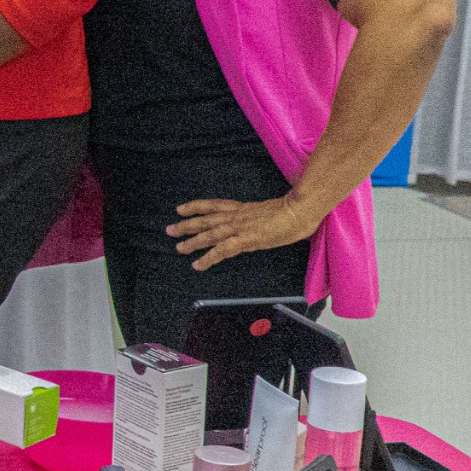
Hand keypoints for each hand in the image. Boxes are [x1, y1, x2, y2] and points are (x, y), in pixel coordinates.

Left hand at [169, 194, 325, 271]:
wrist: (301, 210)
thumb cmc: (293, 211)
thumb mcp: (270, 214)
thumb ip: (258, 221)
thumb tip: (254, 230)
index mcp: (242, 209)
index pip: (214, 205)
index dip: (196, 207)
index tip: (181, 209)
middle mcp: (237, 216)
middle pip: (206, 219)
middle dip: (186, 224)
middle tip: (169, 230)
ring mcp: (240, 227)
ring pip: (209, 234)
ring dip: (192, 241)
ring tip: (178, 248)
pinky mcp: (246, 239)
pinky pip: (222, 250)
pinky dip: (208, 257)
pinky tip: (197, 264)